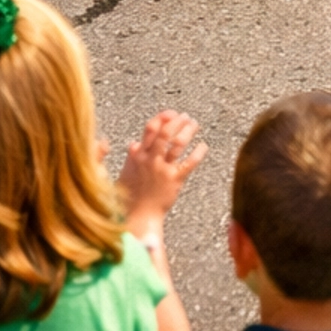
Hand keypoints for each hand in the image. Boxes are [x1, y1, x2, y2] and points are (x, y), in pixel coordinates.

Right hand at [117, 110, 205, 225]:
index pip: (151, 128)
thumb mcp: (127, 173)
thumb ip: (133, 157)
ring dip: (188, 131)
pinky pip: (189, 162)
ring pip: (178, 144)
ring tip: (195, 125)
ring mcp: (163, 169)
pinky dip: (198, 152)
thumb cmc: (131, 196)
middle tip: (186, 117)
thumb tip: (134, 143)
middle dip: (178, 122)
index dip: (162, 117)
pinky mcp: (174, 180)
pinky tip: (203, 146)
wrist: (138, 217)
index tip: (171, 113)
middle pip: (166, 133)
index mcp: (138, 156)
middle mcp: (151, 160)